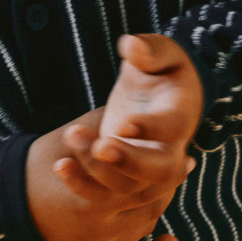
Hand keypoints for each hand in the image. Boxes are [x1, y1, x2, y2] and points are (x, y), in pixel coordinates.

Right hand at [25, 111, 181, 240]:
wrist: (5, 198)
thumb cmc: (40, 161)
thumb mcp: (73, 136)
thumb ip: (108, 126)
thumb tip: (141, 118)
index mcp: (95, 199)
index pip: (144, 185)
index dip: (166, 169)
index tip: (182, 154)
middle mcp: (100, 228)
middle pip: (148, 205)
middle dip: (166, 185)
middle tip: (181, 167)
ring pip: (143, 226)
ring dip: (159, 207)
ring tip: (169, 187)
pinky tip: (170, 240)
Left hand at [63, 35, 204, 198]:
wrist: (156, 95)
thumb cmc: (158, 68)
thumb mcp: (161, 53)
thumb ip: (150, 50)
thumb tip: (131, 45)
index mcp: (181, 115)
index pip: (174, 128)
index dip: (150, 129)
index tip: (122, 124)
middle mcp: (170, 150)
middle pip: (160, 172)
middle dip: (128, 162)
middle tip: (98, 145)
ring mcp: (146, 170)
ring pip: (128, 187)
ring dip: (96, 169)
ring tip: (73, 135)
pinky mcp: (122, 177)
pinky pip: (106, 195)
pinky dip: (81, 184)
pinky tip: (60, 164)